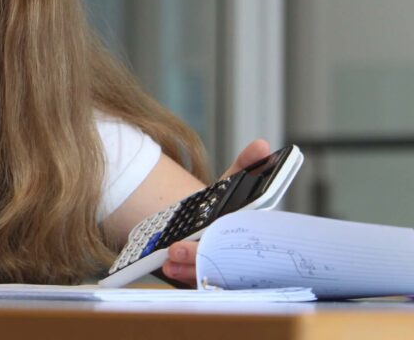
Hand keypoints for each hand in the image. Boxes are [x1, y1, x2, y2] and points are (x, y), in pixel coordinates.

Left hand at [160, 138, 271, 286]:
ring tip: (168, 257)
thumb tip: (261, 145)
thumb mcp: (232, 185)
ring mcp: (222, 270)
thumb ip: (245, 166)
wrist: (203, 224)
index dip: (231, 246)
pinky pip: (197, 284)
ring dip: (186, 269)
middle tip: (176, 248)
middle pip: (222, 266)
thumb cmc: (223, 207)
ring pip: (208, 278)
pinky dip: (183, 276)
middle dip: (198, 258)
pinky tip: (169, 267)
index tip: (209, 237)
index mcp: (248, 236)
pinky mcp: (205, 279)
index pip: (248, 247)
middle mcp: (237, 257)